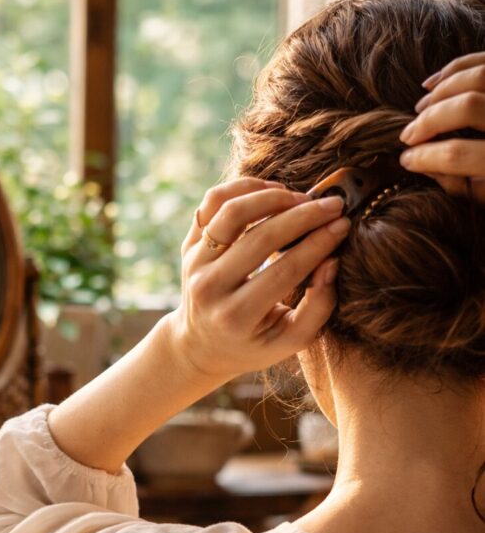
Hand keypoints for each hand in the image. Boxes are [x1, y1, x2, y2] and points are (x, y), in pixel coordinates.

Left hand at [167, 177, 349, 382]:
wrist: (200, 346)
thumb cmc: (254, 343)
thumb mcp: (289, 341)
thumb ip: (317, 307)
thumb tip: (332, 262)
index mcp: (235, 317)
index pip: (283, 272)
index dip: (318, 245)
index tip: (343, 226)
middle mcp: (208, 288)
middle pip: (259, 239)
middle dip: (302, 217)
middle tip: (333, 206)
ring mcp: (194, 263)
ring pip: (231, 212)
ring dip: (272, 197)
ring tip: (301, 198)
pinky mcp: (189, 244)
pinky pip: (212, 202)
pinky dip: (243, 187)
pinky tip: (272, 191)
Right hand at [399, 52, 484, 201]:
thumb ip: (465, 187)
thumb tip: (426, 165)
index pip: (457, 155)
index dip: (424, 157)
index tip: (405, 159)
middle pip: (466, 108)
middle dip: (428, 121)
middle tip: (407, 135)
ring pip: (476, 77)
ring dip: (440, 92)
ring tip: (420, 109)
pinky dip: (456, 68)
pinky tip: (433, 83)